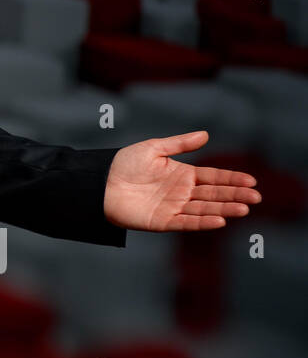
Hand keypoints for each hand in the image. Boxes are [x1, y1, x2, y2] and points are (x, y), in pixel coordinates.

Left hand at [103, 130, 260, 230]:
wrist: (100, 182)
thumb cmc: (123, 164)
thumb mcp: (154, 149)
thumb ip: (179, 144)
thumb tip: (206, 135)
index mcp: (182, 174)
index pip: (213, 177)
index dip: (232, 179)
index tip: (251, 181)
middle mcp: (181, 192)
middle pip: (214, 194)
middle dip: (235, 196)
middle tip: (256, 197)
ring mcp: (173, 207)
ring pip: (205, 209)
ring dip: (224, 209)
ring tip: (244, 208)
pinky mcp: (162, 221)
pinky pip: (186, 222)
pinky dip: (203, 222)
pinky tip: (220, 220)